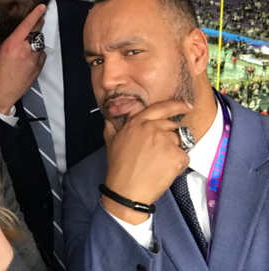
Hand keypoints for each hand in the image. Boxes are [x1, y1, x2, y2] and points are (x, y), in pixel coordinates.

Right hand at [0, 4, 46, 114]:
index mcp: (12, 45)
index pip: (28, 24)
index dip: (36, 13)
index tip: (41, 6)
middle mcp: (25, 51)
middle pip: (37, 32)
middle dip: (37, 25)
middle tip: (34, 22)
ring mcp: (33, 61)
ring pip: (40, 44)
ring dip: (36, 40)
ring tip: (26, 43)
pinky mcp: (38, 70)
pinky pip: (42, 56)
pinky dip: (37, 52)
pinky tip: (28, 55)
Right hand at [102, 100, 192, 223]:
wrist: (127, 190)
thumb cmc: (119, 167)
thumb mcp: (111, 143)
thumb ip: (112, 128)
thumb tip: (109, 119)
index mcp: (138, 122)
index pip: (161, 108)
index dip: (177, 106)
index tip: (187, 106)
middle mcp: (153, 127)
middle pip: (173, 126)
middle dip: (171, 138)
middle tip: (163, 152)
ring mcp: (166, 140)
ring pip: (180, 142)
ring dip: (174, 151)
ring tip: (161, 164)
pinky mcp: (176, 155)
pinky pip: (185, 156)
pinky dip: (179, 165)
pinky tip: (165, 171)